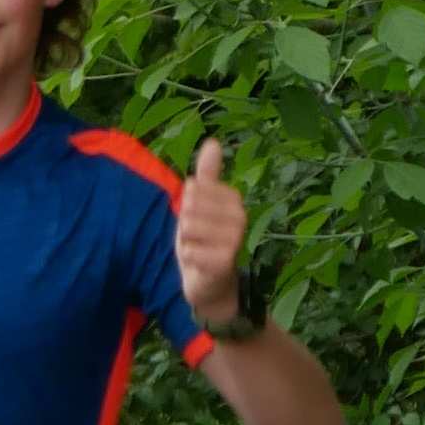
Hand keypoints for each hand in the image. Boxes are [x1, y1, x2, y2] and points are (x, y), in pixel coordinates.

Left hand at [176, 136, 248, 328]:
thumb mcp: (201, 204)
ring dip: (185, 243)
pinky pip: (189, 251)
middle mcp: (240, 217)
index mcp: (233, 199)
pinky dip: (188, 259)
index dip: (186, 206)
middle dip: (184, 225)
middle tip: (197, 238)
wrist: (211, 283)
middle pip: (189, 207)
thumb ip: (208, 174)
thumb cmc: (204, 240)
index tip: (199, 219)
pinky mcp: (225, 262)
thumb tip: (212, 141)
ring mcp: (235, 240)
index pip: (193, 188)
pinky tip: (199, 264)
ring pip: (187, 228)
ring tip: (198, 250)